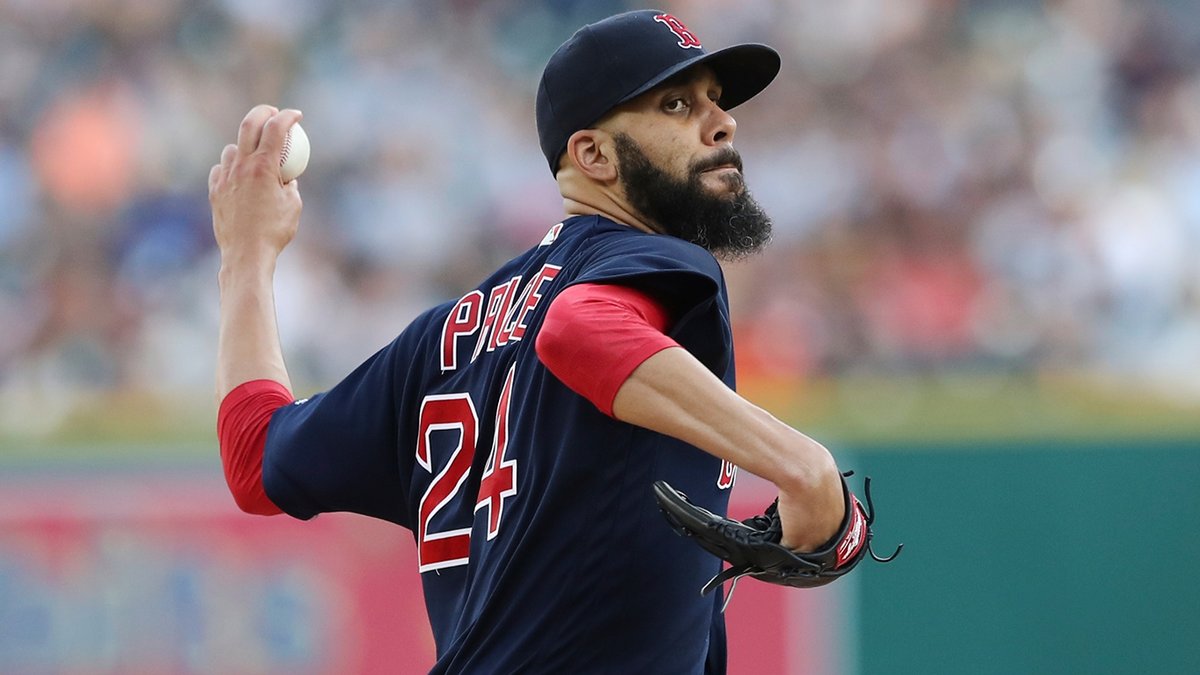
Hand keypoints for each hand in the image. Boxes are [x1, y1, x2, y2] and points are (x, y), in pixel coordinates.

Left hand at [209, 105, 303, 260]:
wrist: (246, 254)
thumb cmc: (275, 232)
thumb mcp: (293, 205)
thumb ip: (289, 183)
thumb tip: (287, 174)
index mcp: (264, 167)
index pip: (276, 129)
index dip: (288, 117)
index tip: (296, 115)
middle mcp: (242, 166)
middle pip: (249, 124)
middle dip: (263, 112)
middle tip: (273, 114)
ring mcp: (225, 177)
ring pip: (232, 149)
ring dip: (245, 147)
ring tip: (256, 156)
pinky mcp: (214, 190)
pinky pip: (221, 169)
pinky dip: (232, 168)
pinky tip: (240, 178)